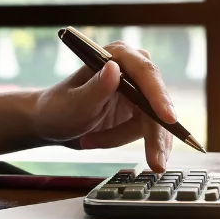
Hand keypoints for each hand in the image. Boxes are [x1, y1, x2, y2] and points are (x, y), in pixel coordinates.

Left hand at [31, 42, 177, 171]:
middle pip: (156, 102)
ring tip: (91, 141)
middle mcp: (132, 69)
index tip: (167, 118)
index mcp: (116, 56)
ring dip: (123, 137)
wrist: (52, 123)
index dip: (159, 95)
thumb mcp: (74, 103)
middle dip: (154, 134)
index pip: (145, 73)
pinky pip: (145, 131)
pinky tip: (97, 141)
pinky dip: (122, 140)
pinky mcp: (139, 110)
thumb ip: (95, 88)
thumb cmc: (58, 108)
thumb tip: (114, 69)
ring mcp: (138, 90)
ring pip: (153, 122)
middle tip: (155, 163)